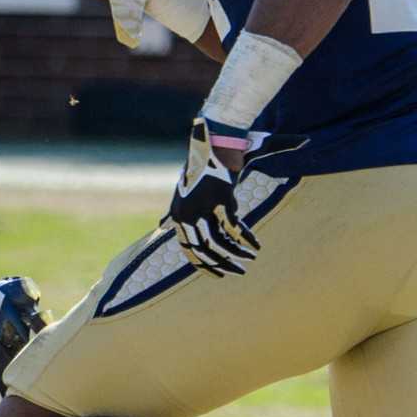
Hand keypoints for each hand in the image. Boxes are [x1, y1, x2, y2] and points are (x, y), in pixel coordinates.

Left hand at [166, 119, 260, 276]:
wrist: (212, 140)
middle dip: (222, 265)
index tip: (220, 276)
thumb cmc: (201, 168)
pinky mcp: (217, 199)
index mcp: (177, 214)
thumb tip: (160, 224)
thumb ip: (175, 210)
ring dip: (237, 253)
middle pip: (202, 251)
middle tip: (240, 273)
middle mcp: (184, 213)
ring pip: (219, 243)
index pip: (187, 249)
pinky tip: (256, 244)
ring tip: (251, 256)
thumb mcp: (183, 192)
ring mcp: (199, 206)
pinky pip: (234, 228)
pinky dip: (246, 238)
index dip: (203, 266)